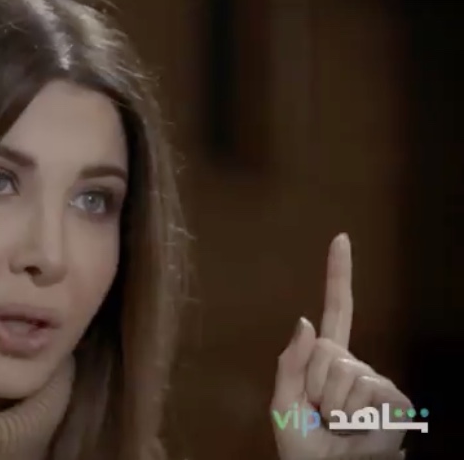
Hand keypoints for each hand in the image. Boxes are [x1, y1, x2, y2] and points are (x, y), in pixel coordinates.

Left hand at [271, 234, 410, 458]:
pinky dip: (352, 415)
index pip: (335, 311)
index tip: (341, 238)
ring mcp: (376, 380)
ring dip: (331, 404)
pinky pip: (365, 390)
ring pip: (344, 371)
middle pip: (326, 349)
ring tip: (338, 424)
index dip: (338, 275)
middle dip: (313, 384)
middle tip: (319, 413)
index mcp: (325, 361)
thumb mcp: (283, 404)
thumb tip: (304, 319)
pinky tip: (358, 428)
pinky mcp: (393, 399)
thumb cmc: (303, 444)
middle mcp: (354, 364)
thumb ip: (289, 363)